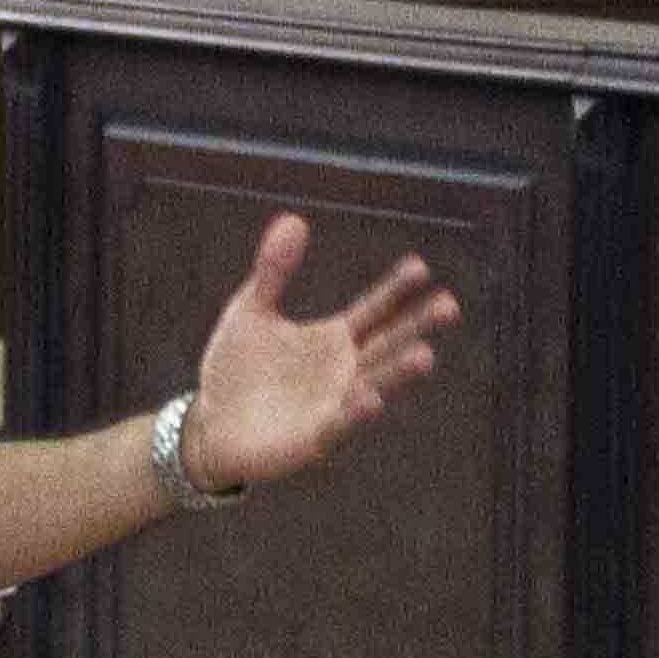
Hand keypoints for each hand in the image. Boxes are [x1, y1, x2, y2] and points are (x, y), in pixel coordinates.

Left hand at [176, 212, 461, 492]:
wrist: (208, 425)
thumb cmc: (236, 368)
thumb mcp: (251, 310)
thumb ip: (273, 270)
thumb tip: (293, 219)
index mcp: (336, 339)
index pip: (376, 310)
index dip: (396, 290)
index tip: (421, 266)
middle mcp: (345, 371)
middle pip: (388, 344)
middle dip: (418, 326)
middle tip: (450, 305)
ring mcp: (335, 406)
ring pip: (374, 385)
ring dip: (399, 373)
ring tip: (425, 355)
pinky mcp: (316, 439)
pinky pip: (339, 425)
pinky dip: (356, 414)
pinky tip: (371, 398)